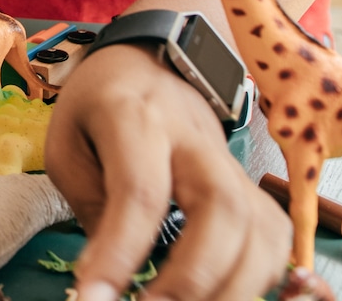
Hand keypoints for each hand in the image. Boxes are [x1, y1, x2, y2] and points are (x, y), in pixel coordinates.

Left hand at [47, 43, 289, 300]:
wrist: (146, 64)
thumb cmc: (97, 108)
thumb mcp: (66, 145)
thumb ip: (89, 205)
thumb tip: (112, 274)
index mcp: (134, 119)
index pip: (139, 190)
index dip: (120, 251)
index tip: (95, 296)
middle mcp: (194, 140)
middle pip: (222, 210)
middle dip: (194, 276)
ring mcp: (232, 164)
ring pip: (260, 230)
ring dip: (230, 289)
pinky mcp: (253, 188)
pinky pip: (275, 240)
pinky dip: (258, 280)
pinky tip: (222, 294)